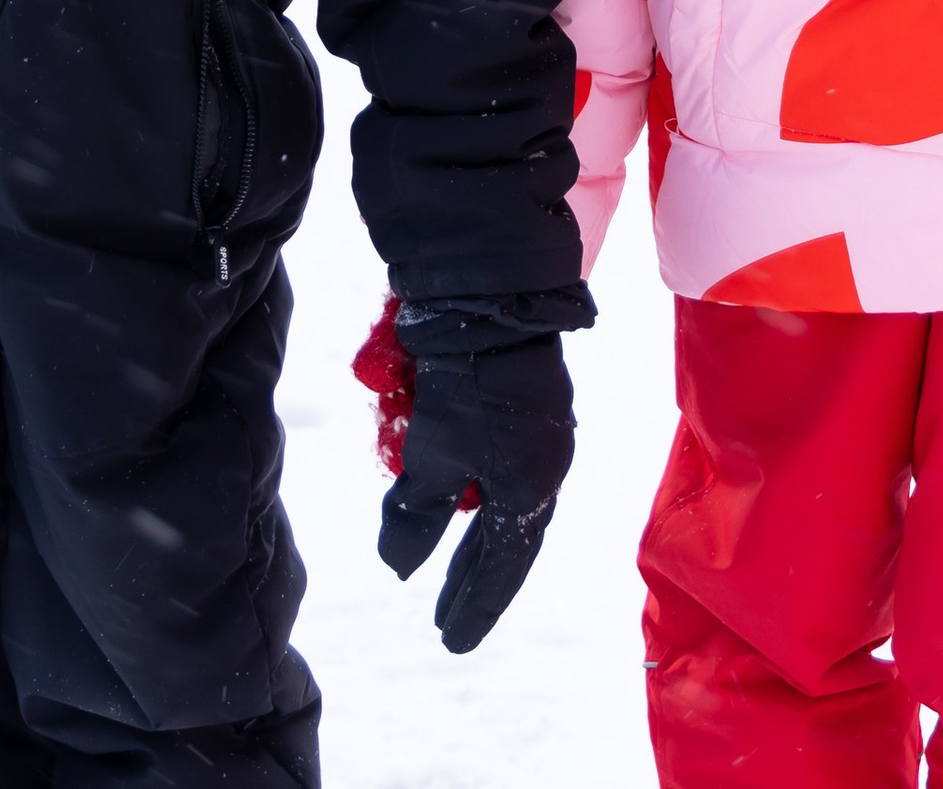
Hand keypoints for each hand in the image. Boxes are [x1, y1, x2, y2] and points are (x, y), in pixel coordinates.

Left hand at [374, 332, 573, 653]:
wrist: (495, 301)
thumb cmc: (467, 383)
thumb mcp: (433, 455)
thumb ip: (416, 516)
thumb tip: (398, 567)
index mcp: (530, 490)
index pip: (503, 567)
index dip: (475, 606)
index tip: (451, 641)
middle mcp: (545, 468)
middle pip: (509, 540)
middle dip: (474, 581)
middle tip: (446, 620)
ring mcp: (541, 435)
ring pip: (507, 504)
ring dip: (475, 540)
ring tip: (448, 568)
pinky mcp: (529, 405)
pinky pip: (505, 470)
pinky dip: (479, 497)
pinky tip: (461, 498)